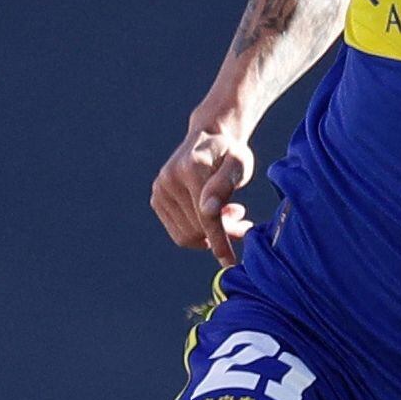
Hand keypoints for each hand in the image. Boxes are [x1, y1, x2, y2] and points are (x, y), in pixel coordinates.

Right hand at [152, 114, 257, 259]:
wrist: (209, 136)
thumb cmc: (230, 152)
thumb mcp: (239, 163)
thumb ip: (225, 185)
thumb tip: (209, 212)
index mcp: (191, 170)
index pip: (206, 217)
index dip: (221, 242)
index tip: (231, 263)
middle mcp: (169, 181)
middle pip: (197, 229)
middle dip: (223, 234)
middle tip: (244, 224)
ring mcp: (160, 191)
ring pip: (187, 235)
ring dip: (211, 234)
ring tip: (229, 214)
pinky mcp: (156, 199)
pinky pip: (179, 232)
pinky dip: (198, 231)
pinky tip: (210, 213)